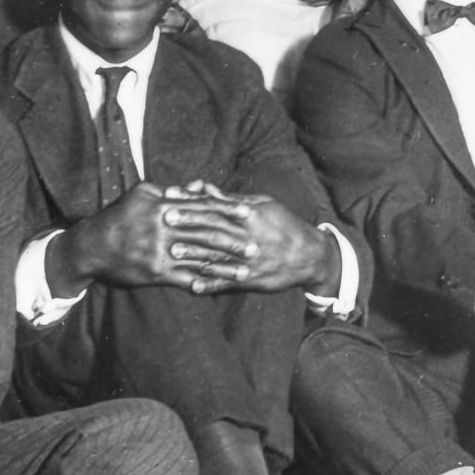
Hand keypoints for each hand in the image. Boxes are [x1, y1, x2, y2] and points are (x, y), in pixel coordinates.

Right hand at [59, 182, 239, 289]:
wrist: (93, 246)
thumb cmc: (120, 216)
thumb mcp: (141, 195)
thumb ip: (169, 191)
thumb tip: (195, 188)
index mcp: (164, 207)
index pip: (203, 207)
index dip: (227, 210)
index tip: (249, 213)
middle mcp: (165, 229)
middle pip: (206, 234)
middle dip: (233, 241)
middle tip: (256, 246)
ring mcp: (160, 252)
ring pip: (199, 258)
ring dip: (224, 266)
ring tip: (245, 271)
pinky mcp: (155, 272)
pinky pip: (183, 278)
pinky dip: (202, 282)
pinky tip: (219, 287)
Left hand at [158, 181, 336, 293]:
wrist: (309, 255)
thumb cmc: (283, 223)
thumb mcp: (262, 204)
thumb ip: (231, 199)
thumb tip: (204, 187)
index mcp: (250, 215)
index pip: (215, 205)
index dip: (192, 200)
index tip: (171, 195)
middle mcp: (248, 236)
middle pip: (213, 227)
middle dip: (189, 223)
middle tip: (164, 219)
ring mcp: (249, 259)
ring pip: (217, 255)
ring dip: (194, 254)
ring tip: (172, 252)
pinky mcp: (251, 279)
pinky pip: (228, 282)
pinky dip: (211, 284)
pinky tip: (193, 287)